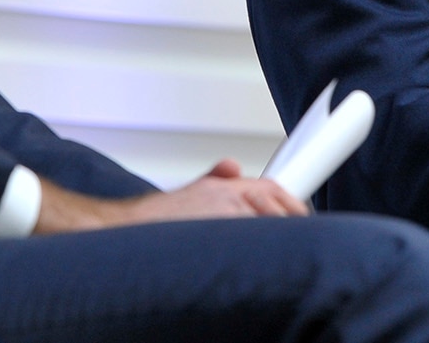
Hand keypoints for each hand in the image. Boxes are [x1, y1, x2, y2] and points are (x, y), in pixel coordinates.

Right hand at [35, 159, 308, 233]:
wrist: (124, 231)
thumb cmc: (153, 221)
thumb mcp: (190, 192)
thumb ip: (214, 180)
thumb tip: (232, 167)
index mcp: (224, 186)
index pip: (272, 189)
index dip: (292, 204)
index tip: (302, 216)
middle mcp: (227, 197)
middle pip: (276, 205)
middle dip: (292, 220)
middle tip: (304, 235)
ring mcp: (224, 218)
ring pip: (268, 226)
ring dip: (279, 237)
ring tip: (287, 253)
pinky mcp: (218, 237)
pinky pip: (252, 245)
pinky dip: (262, 254)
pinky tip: (267, 262)